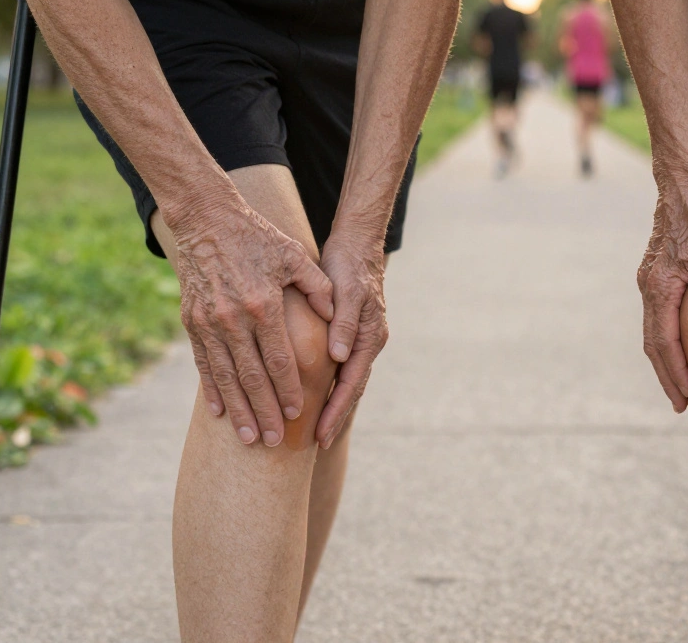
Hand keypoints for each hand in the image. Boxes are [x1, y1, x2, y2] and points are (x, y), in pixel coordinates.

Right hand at [168, 195, 333, 447]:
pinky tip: (220, 412)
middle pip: (253, 377)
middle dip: (266, 412)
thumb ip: (318, 288)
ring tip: (250, 437)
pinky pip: (203, 364)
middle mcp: (233, 318)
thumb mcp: (295, 256)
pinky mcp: (192, 322)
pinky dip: (212, 390)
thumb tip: (335, 317)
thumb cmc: (258, 238)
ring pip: (226, 377)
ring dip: (239, 410)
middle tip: (276, 442)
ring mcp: (209, 322)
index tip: (299, 413)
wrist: (206, 220)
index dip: (289, 389)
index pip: (280, 359)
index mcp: (263, 304)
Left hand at [317, 232, 388, 448]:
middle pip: (352, 389)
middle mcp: (369, 343)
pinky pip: (342, 368)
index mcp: (371, 337)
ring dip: (333, 405)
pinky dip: (331, 386)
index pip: (351, 383)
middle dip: (335, 416)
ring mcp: (361, 340)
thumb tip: (340, 357)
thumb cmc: (350, 265)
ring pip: (348, 381)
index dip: (335, 410)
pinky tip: (317, 397)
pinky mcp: (350, 334)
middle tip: (317, 443)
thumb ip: (345, 324)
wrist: (357, 244)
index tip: (319, 433)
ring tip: (317, 430)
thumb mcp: (347, 291)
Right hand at [637, 173, 687, 412]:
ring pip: (653, 330)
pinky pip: (659, 316)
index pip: (664, 340)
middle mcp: (650, 286)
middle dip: (667, 374)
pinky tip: (682, 346)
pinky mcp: (659, 273)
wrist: (683, 179)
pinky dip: (667, 339)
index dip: (675, 371)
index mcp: (660, 285)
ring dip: (666, 359)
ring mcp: (652, 280)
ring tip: (682, 385)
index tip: (686, 397)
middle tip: (681, 404)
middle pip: (653, 342)